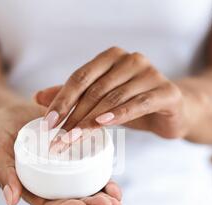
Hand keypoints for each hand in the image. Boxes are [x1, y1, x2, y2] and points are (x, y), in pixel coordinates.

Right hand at [0, 104, 122, 204]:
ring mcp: (67, 177)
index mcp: (34, 191)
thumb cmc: (3, 133)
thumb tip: (11, 201)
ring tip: (118, 202)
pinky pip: (94, 174)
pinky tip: (116, 188)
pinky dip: (105, 183)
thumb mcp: (0, 150)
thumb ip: (5, 173)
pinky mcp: (78, 161)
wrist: (15, 114)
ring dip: (104, 201)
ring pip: (87, 194)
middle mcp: (52, 188)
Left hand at [38, 47, 191, 147]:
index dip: (61, 100)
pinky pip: (138, 104)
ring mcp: (151, 73)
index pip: (80, 78)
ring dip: (90, 121)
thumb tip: (38, 97)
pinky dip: (119, 114)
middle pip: (94, 90)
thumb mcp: (100, 99)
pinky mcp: (167, 92)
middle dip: (73, 116)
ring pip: (112, 98)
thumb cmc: (133, 103)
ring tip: (73, 139)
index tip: (47, 123)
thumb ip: (73, 96)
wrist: (174, 110)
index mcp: (112, 57)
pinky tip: (103, 124)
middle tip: (58, 139)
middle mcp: (131, 60)